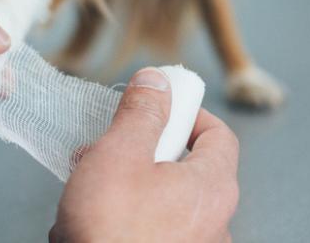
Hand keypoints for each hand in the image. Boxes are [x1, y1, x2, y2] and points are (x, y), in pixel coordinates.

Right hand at [50, 68, 239, 242]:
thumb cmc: (111, 231)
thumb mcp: (119, 154)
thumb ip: (141, 113)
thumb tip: (157, 82)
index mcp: (213, 187)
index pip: (219, 134)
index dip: (188, 112)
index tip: (158, 104)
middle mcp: (214, 222)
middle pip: (185, 167)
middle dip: (141, 153)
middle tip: (110, 151)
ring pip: (161, 201)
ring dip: (125, 188)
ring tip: (90, 192)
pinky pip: (149, 231)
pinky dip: (122, 220)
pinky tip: (90, 223)